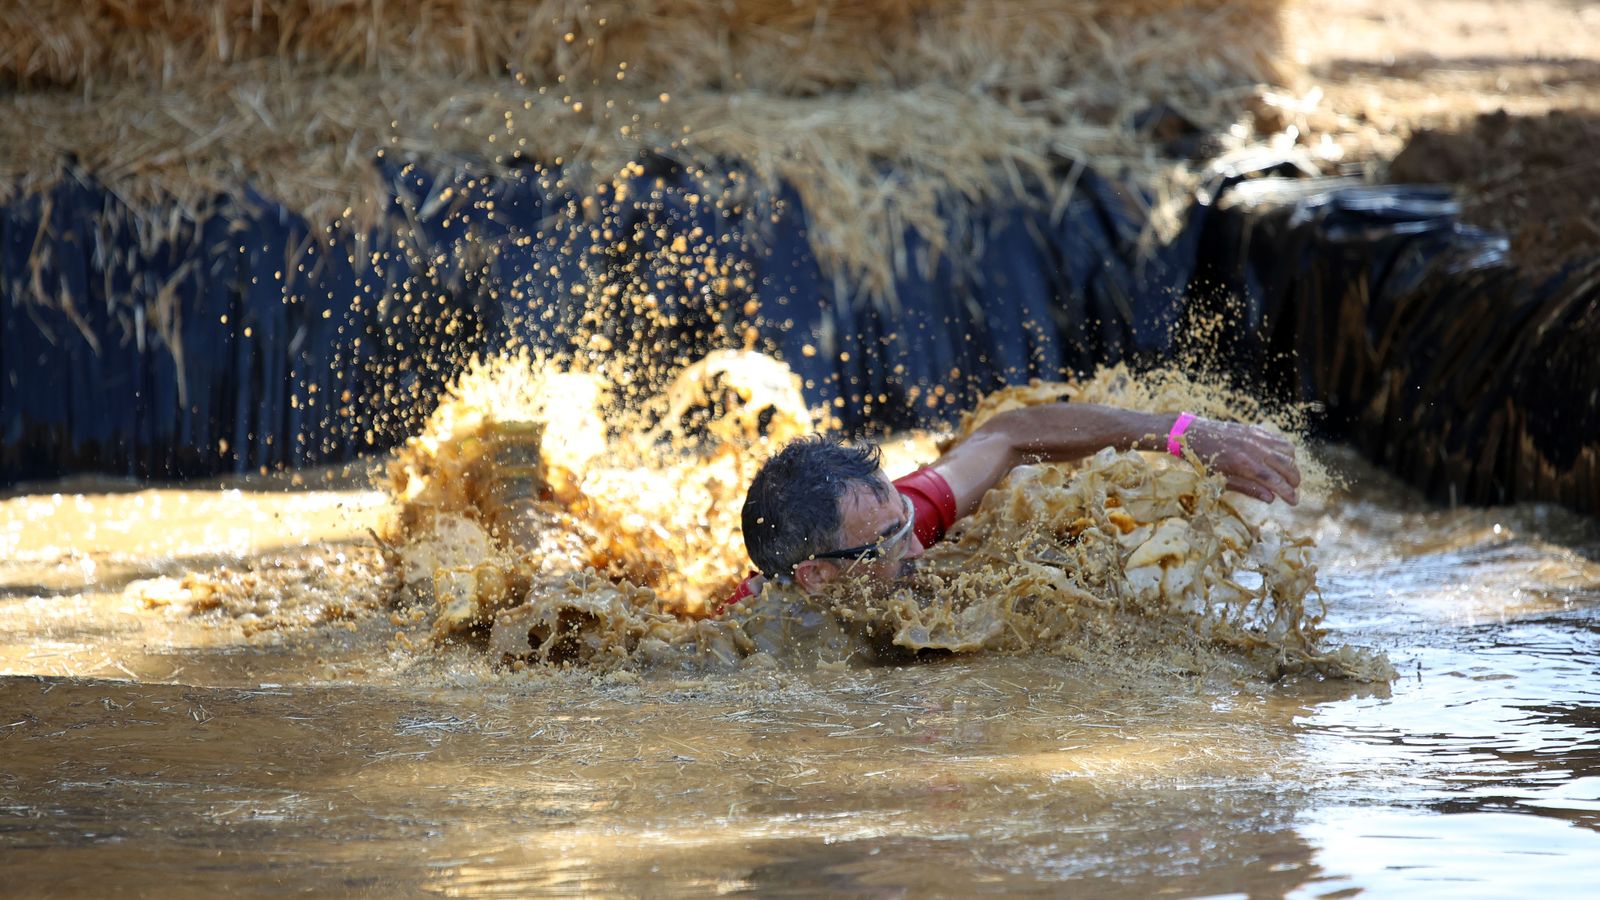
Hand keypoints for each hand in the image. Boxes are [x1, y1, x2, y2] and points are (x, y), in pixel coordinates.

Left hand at [1181, 418, 1300, 503]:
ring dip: (1292, 466)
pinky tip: (1281, 459)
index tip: (1294, 502)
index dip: (1288, 493)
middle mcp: (1255, 449)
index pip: (1275, 481)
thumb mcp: (1222, 480)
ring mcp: (1257, 438)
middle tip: (1292, 490)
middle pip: (1287, 466)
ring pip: (1288, 452)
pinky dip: (1286, 451)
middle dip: (1294, 481)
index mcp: (1245, 465)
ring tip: (1288, 476)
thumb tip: (1271, 498)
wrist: (1193, 434)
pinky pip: (1280, 440)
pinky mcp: (1256, 430)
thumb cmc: (1205, 460)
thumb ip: (1248, 488)